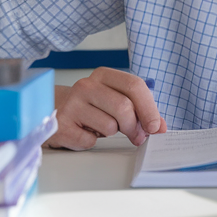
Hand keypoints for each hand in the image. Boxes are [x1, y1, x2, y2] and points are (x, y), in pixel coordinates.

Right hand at [47, 67, 164, 150]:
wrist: (56, 112)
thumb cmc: (92, 108)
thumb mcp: (116, 101)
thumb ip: (140, 111)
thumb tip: (160, 126)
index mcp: (103, 75)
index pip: (134, 85)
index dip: (149, 108)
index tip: (155, 126)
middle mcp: (86, 85)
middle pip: (124, 107)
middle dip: (134, 126)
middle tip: (136, 136)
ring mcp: (72, 104)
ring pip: (109, 126)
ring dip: (111, 133)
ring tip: (100, 127)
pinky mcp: (62, 124)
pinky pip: (91, 140)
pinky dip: (93, 141)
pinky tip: (85, 132)